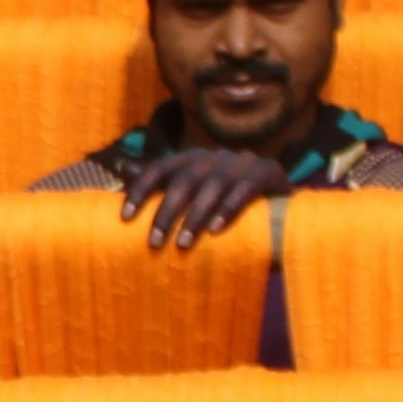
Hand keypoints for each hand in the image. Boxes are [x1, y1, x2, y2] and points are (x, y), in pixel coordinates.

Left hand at [114, 147, 280, 252]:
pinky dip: (230, 209)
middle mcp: (215, 156)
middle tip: (155, 243)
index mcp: (192, 159)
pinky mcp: (269, 171)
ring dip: (196, 216)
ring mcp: (243, 161)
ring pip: (214, 185)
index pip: (160, 169)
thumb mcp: (191, 193)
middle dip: (167, 212)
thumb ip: (160, 180)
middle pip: (185, 179)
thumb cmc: (223, 204)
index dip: (141, 190)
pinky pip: (247, 188)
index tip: (125, 218)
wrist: (280, 208)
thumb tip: (122, 166)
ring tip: (184, 245)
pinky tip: (216, 230)